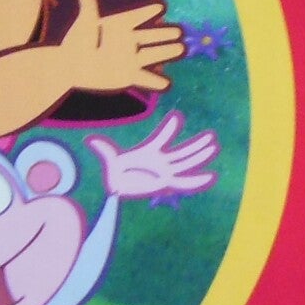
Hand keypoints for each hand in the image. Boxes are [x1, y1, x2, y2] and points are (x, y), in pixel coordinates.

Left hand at [55, 0, 185, 95]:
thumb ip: (89, 11)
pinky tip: (167, 83)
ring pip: (152, 54)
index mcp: (119, 25)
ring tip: (181, 48)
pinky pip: (145, 78)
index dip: (147, 12)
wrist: (71, 67)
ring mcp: (130, 58)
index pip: (136, 17)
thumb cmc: (76, 44)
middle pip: (150, 36)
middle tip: (180, 31)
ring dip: (167, 52)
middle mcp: (129, 40)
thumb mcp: (83, 26)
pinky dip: (155, 81)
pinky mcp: (128, 75)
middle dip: (164, 34)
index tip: (161, 6)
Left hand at [88, 111, 218, 199]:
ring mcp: (165, 171)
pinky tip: (209, 176)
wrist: (117, 187)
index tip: (177, 118)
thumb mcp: (110, 160)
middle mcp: (160, 160)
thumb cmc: (115, 170)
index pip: (162, 138)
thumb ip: (105, 150)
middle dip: (195, 144)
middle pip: (181, 151)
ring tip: (213, 148)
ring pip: (186, 163)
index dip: (169, 129)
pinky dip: (196, 180)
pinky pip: (184, 181)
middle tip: (210, 136)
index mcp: (149, 151)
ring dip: (199, 157)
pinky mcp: (165, 183)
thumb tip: (90, 141)